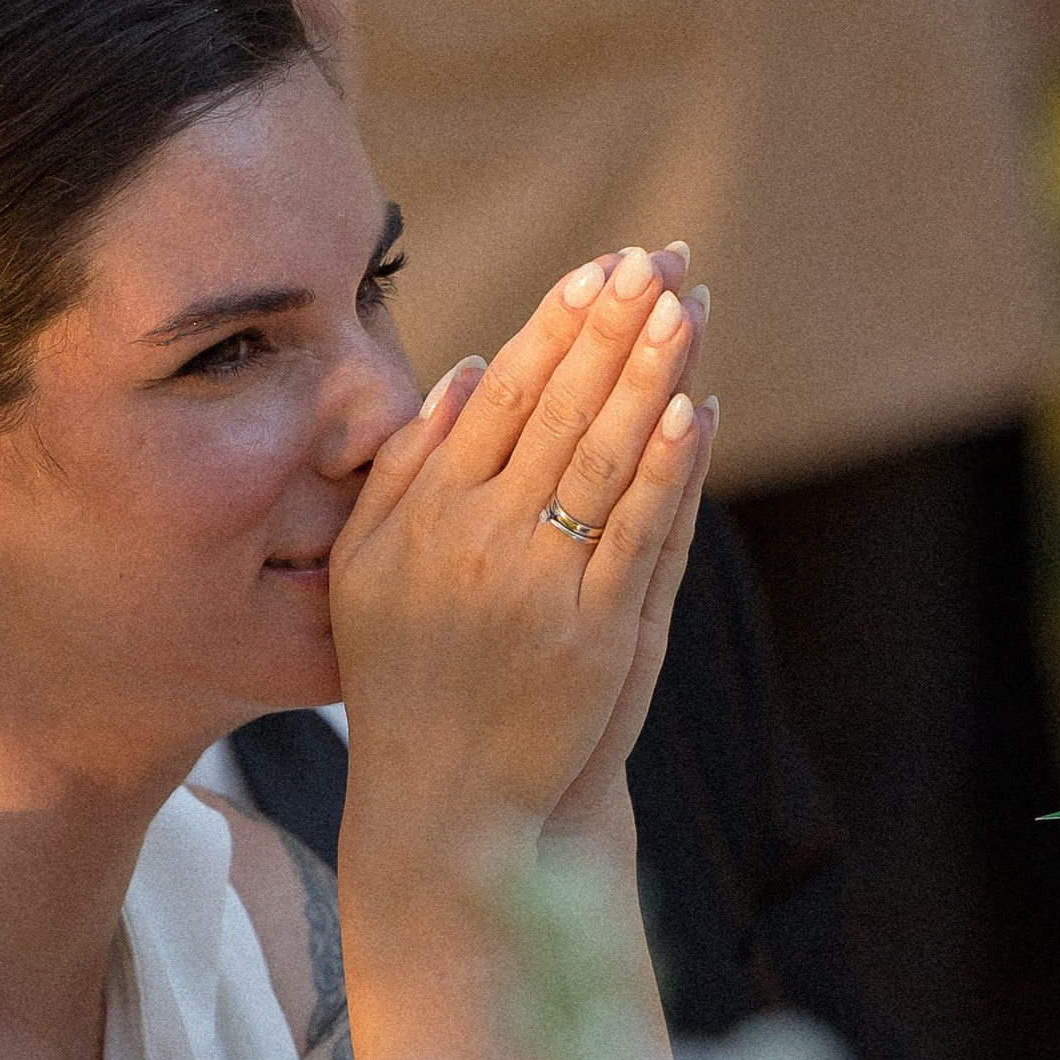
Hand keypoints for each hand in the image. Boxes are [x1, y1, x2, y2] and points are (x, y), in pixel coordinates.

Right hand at [331, 243, 714, 865]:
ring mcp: (538, 583)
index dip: (557, 326)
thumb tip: (466, 373)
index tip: (598, 268)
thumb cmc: (402, 679)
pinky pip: (635, 533)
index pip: (506, 393)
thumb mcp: (365, 569)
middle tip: (657, 259)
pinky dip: (666, 471)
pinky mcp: (593, 633)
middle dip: (614, 326)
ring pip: (604, 456)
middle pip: (562, 407)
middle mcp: (479, 535)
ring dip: (649, 373)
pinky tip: (694, 410)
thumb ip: (402, 469)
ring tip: (687, 305)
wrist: (440, 800)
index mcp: (426, 510)